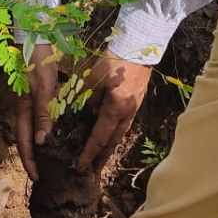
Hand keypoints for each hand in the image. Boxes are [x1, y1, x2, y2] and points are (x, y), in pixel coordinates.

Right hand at [15, 42, 58, 181]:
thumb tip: (41, 143)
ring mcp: (31, 102)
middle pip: (27, 140)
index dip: (29, 162)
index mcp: (23, 110)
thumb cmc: (38, 62)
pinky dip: (48, 130)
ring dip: (42, 147)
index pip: (23, 143)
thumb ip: (42, 115)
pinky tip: (59, 134)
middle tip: (47, 175)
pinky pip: (43, 119)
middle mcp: (25, 109)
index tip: (37, 179)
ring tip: (54, 160)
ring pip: (35, 130)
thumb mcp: (44, 89)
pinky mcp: (40, 95)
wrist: (36, 38)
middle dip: (35, 159)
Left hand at [78, 54, 150, 171]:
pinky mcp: (138, 100)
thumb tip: (79, 116)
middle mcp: (127, 112)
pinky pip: (125, 123)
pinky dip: (116, 133)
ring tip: (101, 157)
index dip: (89, 153)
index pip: (99, 137)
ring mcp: (135, 107)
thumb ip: (84, 100)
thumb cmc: (112, 60)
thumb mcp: (91, 79)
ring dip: (110, 146)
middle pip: (113, 141)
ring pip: (120, 133)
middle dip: (102, 157)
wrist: (137, 46)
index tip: (80, 166)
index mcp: (115, 108)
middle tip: (93, 171)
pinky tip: (111, 134)